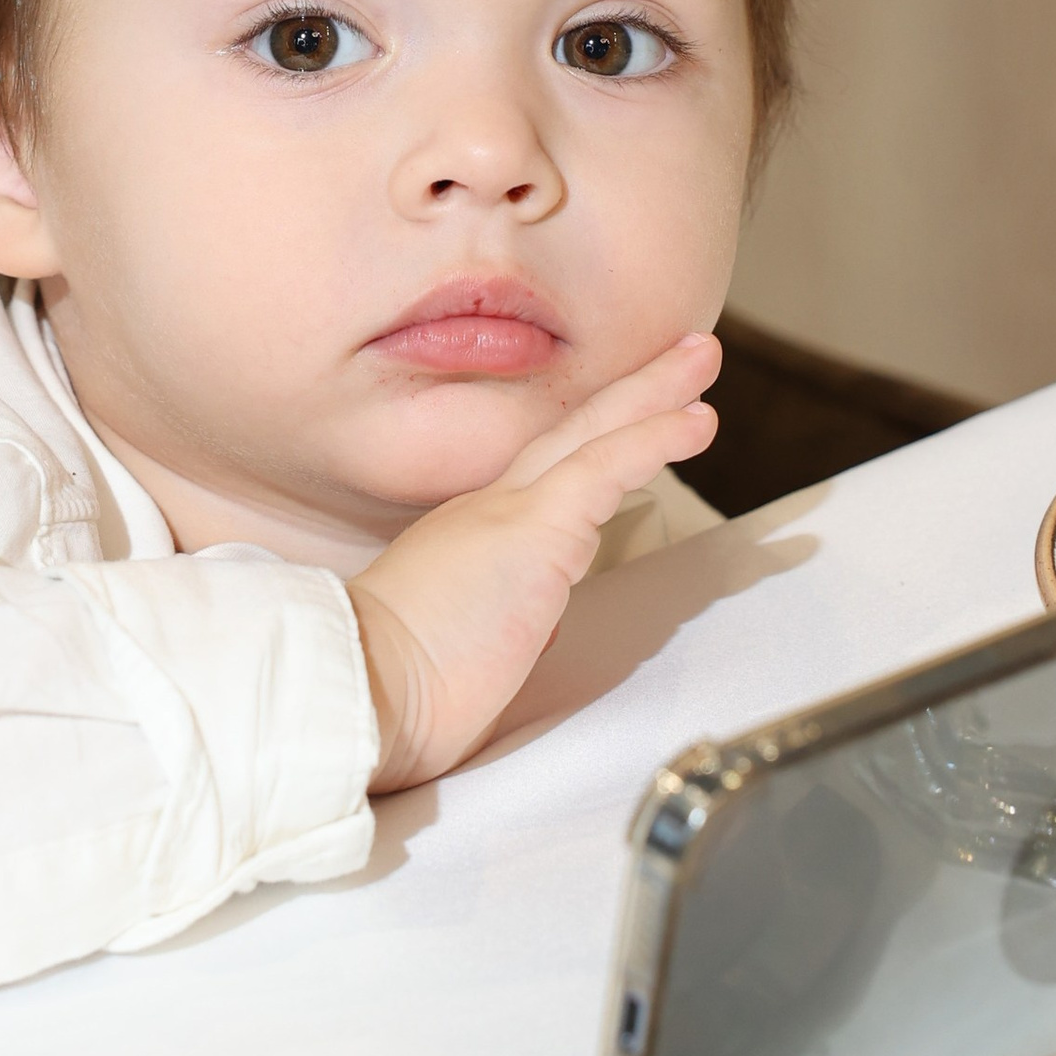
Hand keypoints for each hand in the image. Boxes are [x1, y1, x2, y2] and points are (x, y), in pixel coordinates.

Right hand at [345, 333, 720, 790]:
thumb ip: (501, 628)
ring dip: (653, 398)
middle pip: (570, 436)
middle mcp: (485, 512)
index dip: (589, 450)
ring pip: (593, 436)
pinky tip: (694, 420)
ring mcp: (507, 513)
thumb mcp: (459, 651)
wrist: (357, 692)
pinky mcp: (533, 527)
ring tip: (699, 361)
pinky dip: (654, 438)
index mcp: (465, 540)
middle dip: (629, 396)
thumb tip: (529, 632)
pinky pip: (607, 465)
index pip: (543, 482)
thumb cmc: (391, 693)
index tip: (626, 429)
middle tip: (679, 362)